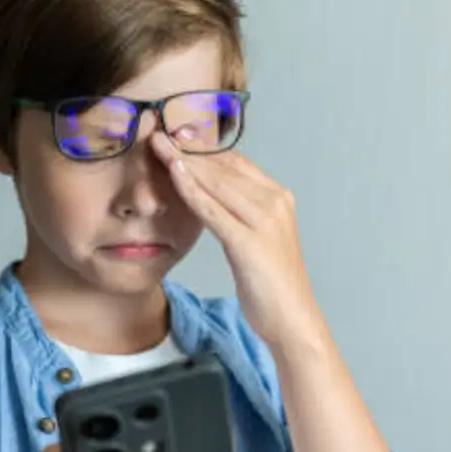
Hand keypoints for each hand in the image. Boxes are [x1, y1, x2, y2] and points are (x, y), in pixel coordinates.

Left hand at [151, 134, 323, 349]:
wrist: (293, 320)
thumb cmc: (271, 284)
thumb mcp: (256, 239)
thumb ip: (239, 213)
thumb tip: (211, 195)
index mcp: (278, 198)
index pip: (235, 163)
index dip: (204, 147)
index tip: (175, 134)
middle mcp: (274, 202)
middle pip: (224, 167)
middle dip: (189, 149)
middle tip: (158, 131)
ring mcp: (264, 221)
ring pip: (217, 182)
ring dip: (184, 162)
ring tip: (158, 145)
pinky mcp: (249, 243)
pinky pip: (213, 210)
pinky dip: (192, 190)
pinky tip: (174, 175)